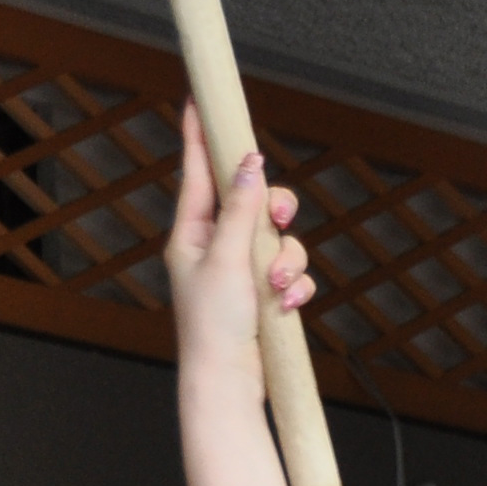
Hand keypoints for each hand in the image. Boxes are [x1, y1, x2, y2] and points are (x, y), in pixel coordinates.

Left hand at [163, 105, 311, 382]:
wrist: (227, 385)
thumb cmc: (213, 326)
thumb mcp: (226, 259)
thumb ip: (241, 209)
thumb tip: (252, 164)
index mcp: (191, 232)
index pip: (198, 171)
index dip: (201, 136)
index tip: (199, 100)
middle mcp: (215, 247)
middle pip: (254, 201)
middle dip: (275, 211)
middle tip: (280, 218)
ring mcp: (241, 272)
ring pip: (280, 240)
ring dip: (288, 262)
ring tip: (279, 289)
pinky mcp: (263, 295)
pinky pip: (291, 273)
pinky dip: (295, 288)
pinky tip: (287, 306)